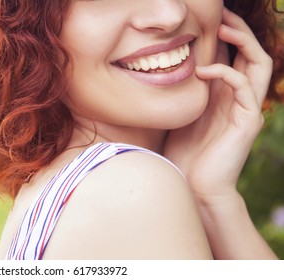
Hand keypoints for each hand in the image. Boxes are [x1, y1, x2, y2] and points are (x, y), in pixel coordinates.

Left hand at [164, 8, 272, 201]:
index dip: (228, 34)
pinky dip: (226, 73)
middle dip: (240, 30)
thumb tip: (169, 68)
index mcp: (225, 95)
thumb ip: (186, 90)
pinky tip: (203, 71)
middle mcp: (239, 98)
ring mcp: (246, 109)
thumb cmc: (183, 151)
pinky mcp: (247, 121)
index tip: (210, 16)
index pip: (235, 56)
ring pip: (259, 64)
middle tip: (222, 13)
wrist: (193, 184)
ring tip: (223, 28)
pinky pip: (244, 86)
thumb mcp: (182, 112)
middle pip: (253, 53)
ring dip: (244, 42)